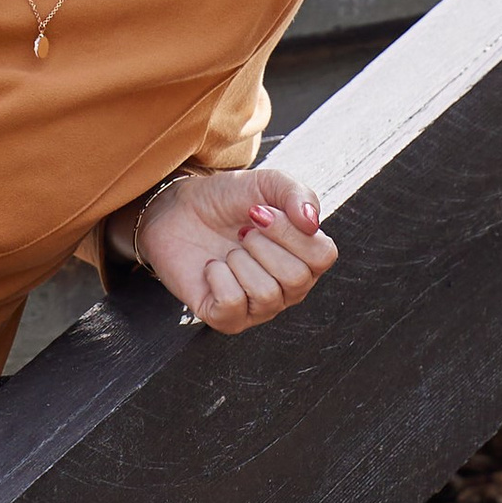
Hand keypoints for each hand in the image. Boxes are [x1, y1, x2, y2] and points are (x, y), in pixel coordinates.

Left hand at [122, 166, 333, 334]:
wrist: (178, 210)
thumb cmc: (227, 200)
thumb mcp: (266, 183)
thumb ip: (296, 193)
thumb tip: (312, 222)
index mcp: (305, 258)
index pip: (323, 256)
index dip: (289, 231)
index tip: (259, 211)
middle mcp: (288, 289)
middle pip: (296, 278)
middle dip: (261, 245)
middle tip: (241, 232)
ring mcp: (258, 308)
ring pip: (266, 294)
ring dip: (239, 260)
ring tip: (228, 250)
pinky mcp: (226, 319)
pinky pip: (232, 303)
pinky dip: (217, 276)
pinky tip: (212, 267)